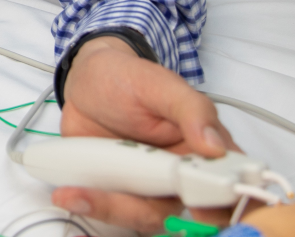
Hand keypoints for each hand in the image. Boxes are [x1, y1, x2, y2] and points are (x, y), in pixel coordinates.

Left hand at [51, 37, 238, 231]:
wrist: (87, 82)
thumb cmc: (130, 79)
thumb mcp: (161, 85)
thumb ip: (191, 110)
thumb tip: (214, 146)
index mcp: (205, 149)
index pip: (225, 185)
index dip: (218, 203)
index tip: (200, 207)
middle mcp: (180, 174)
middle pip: (179, 211)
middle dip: (147, 208)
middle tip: (117, 199)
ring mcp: (148, 186)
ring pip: (143, 216)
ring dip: (112, 208)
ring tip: (77, 192)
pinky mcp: (119, 191)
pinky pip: (112, 210)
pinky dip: (91, 204)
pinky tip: (70, 192)